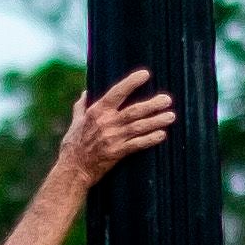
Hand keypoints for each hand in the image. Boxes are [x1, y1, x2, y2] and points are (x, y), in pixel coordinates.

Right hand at [54, 69, 178, 193]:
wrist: (73, 170)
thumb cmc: (73, 145)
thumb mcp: (75, 123)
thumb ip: (81, 107)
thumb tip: (85, 92)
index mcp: (96, 112)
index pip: (116, 93)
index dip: (131, 83)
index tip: (145, 74)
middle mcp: (106, 123)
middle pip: (133, 111)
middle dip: (152, 104)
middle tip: (167, 99)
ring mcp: (112, 138)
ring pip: (139, 127)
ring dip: (156, 121)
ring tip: (171, 116)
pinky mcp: (117, 153)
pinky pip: (137, 144)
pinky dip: (150, 139)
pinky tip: (162, 135)